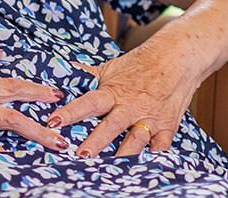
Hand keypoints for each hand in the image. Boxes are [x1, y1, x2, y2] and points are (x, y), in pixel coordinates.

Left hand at [46, 45, 197, 157]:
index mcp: (112, 92)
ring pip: (135, 140)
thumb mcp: (109, 68)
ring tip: (111, 167)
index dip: (69, 112)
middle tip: (80, 154)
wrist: (176, 60)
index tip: (52, 122)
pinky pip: (161, 145)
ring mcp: (149, 119)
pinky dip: (154, 155)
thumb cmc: (138, 65)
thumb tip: (58, 73)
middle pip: (110, 126)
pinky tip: (145, 165)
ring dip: (123, 153)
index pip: (87, 103)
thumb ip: (85, 76)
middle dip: (95, 141)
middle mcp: (130, 107)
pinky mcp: (167, 127)